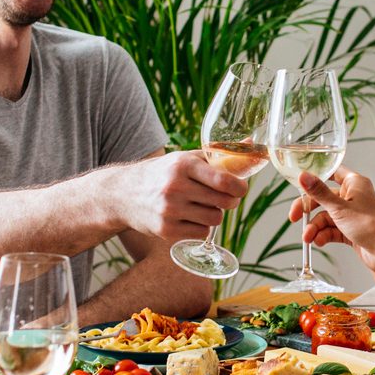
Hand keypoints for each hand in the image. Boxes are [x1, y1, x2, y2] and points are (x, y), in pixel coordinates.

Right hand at [119, 151, 247, 240]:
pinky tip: (190, 217)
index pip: (223, 180)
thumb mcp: (185, 158)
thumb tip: (250, 142)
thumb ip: (216, 154)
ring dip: (215, 214)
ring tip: (203, 206)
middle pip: (224, 202)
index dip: (240, 187)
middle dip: (230, 200)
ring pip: (215, 219)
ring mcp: (170, 210)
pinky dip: (201, 226)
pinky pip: (201, 233)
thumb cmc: (161, 173)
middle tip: (224, 197)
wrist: (123, 194)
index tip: (241, 188)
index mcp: (183, 165)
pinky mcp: (166, 230)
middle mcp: (176, 187)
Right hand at [291, 169, 374, 277]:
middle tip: (294, 218)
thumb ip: (319, 193)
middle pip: (323, 198)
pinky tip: (318, 242)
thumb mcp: (339, 208)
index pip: (332, 172)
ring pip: (326, 217)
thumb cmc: (370, 226)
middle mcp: (353, 196)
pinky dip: (324, 235)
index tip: (300, 183)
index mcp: (354, 183)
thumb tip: (302, 176)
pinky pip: (332, 229)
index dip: (316, 176)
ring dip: (315, 227)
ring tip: (309, 239)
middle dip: (309, 210)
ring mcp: (352, 214)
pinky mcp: (351, 230)